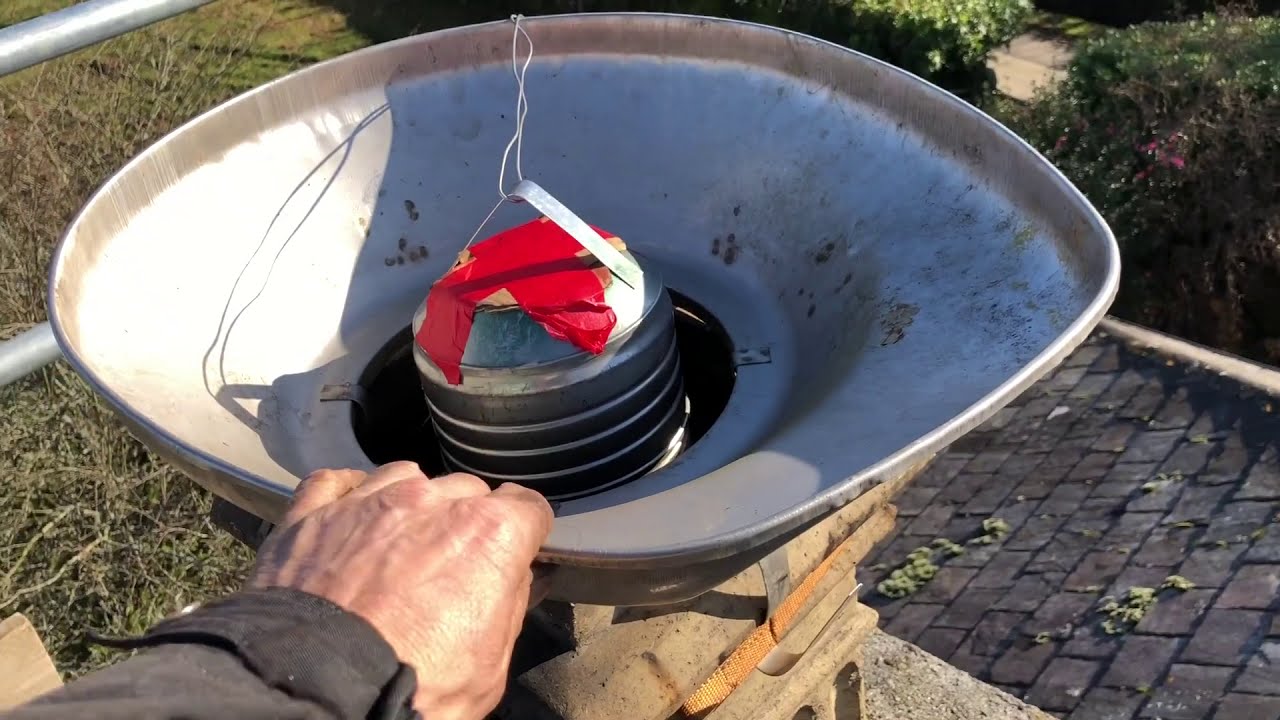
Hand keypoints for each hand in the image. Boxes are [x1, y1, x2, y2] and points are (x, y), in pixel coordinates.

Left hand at [248, 462, 553, 719]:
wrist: (317, 693)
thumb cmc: (409, 686)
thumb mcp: (490, 666)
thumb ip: (510, 606)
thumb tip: (519, 579)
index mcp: (489, 534)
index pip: (528, 505)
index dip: (524, 531)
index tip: (515, 550)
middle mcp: (432, 502)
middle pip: (467, 491)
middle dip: (466, 522)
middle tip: (453, 566)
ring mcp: (369, 501)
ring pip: (406, 477)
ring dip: (412, 504)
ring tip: (401, 545)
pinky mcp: (313, 514)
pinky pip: (335, 482)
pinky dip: (347, 495)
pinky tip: (352, 516)